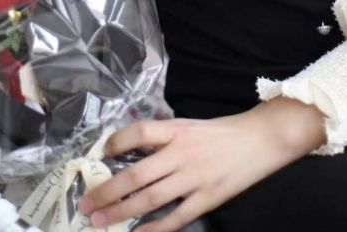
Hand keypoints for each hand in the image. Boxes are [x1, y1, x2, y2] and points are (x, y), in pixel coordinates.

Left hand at [77, 97, 327, 230]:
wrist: (261, 140)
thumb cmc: (222, 132)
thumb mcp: (190, 125)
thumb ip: (164, 138)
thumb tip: (133, 152)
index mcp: (177, 130)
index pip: (139, 132)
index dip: (116, 142)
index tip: (101, 153)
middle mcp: (181, 153)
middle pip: (137, 174)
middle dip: (108, 190)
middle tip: (86, 204)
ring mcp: (194, 178)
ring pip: (150, 198)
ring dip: (122, 211)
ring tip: (100, 220)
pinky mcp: (208, 199)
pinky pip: (176, 218)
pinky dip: (155, 229)